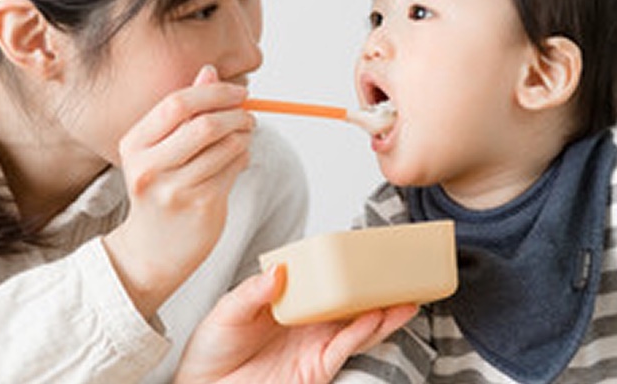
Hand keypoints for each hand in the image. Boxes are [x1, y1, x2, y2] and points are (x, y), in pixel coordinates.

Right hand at [103, 65, 254, 318]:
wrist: (151, 250)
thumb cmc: (159, 190)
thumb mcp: (160, 149)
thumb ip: (184, 112)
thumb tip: (209, 72)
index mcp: (134, 144)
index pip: (177, 103)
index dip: (214, 92)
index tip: (238, 92)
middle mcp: (149, 167)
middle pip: (204, 124)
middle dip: (235, 114)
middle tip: (248, 115)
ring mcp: (175, 189)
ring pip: (226, 147)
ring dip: (244, 136)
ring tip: (244, 137)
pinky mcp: (201, 206)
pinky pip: (234, 169)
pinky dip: (244, 158)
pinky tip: (238, 160)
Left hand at [174, 265, 417, 383]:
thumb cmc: (211, 351)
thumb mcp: (226, 312)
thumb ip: (252, 292)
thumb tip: (278, 271)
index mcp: (288, 301)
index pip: (320, 279)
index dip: (342, 265)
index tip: (363, 248)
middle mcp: (307, 321)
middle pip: (348, 301)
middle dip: (375, 287)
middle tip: (401, 270)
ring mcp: (315, 344)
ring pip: (357, 324)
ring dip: (383, 310)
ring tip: (406, 295)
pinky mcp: (317, 368)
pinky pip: (347, 347)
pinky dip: (365, 332)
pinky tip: (379, 317)